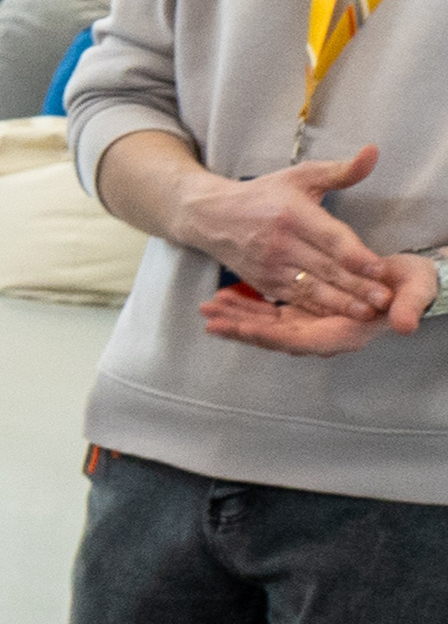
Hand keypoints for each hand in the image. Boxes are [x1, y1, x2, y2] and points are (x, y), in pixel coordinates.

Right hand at [172, 145, 393, 318]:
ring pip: (310, 290)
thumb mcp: (301, 175)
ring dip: (339, 304)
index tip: (380, 268)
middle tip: (383, 300)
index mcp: (293, 215)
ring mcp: (270, 268)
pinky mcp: (262, 284)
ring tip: (365, 313)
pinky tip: (335, 318)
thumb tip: (372, 153)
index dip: (356, 255)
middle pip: (325, 269)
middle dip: (356, 286)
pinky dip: (315, 310)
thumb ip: (340, 170)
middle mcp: (280, 245)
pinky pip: (293, 300)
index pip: (331, 238)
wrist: (213, 218)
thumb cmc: (264, 195)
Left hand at [199, 253, 439, 355]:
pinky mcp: (302, 315)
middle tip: (210, 318)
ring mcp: (307, 326)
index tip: (242, 329)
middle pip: (271, 337)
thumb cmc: (412, 287)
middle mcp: (318, 336)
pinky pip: (268, 315)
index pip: (296, 340)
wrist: (405, 283)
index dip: (269, 335)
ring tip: (209, 307)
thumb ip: (408, 307)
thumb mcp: (415, 292)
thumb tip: (404, 325)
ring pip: (265, 326)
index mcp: (340, 334)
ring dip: (236, 317)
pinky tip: (225, 298)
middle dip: (240, 328)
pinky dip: (247, 308)